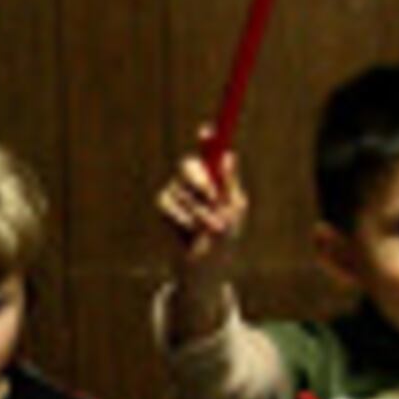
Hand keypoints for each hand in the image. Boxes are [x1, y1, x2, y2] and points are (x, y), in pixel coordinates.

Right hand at [157, 135, 247, 269]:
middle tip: (212, 196)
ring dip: (198, 212)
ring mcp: (178, 191)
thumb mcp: (234, 211)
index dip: (208, 138)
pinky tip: (189, 233)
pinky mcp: (164, 206)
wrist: (204, 268)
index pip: (211, 152)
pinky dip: (182, 219)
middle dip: (200, 180)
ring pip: (182, 190)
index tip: (207, 131)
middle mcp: (196, 179)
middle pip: (189, 165)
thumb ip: (230, 184)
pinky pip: (169, 204)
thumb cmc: (225, 239)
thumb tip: (229, 155)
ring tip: (208, 229)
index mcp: (217, 177)